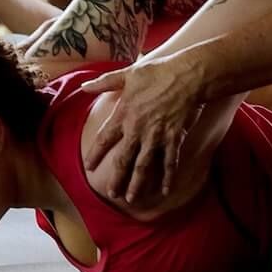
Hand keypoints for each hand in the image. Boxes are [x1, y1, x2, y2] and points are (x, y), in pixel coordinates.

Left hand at [81, 49, 207, 206]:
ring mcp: (156, 136)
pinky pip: (169, 162)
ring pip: (143, 166)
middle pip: (123, 160)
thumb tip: (84, 86)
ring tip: (131, 199)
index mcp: (123, 114)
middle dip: (116, 178)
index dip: (96, 154)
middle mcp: (137, 130)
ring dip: (137, 184)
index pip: (104, 139)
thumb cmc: (156, 73)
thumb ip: (104, 83)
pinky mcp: (173, 138)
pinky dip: (167, 177)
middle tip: (112, 193)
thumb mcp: (127, 74)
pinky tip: (165, 191)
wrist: (187, 76)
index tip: (89, 167)